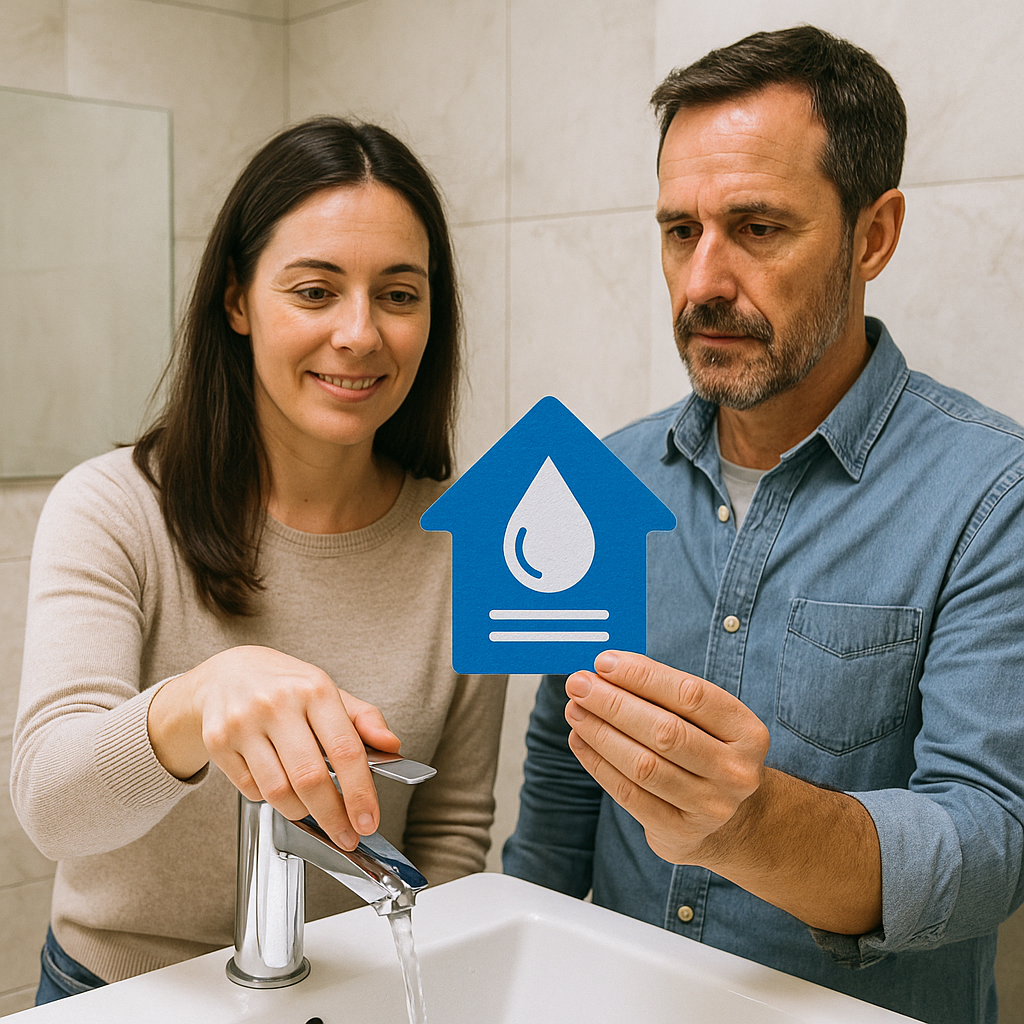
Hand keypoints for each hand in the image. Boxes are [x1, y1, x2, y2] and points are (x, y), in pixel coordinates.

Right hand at [148, 646, 399, 848]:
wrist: (228, 673)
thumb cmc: (285, 686)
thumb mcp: (328, 691)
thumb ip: (363, 719)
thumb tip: (391, 744)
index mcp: (315, 690)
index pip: (345, 750)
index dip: (360, 793)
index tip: (368, 820)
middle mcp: (278, 704)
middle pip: (310, 779)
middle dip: (332, 817)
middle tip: (345, 835)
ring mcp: (244, 723)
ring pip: (278, 792)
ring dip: (300, 812)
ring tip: (310, 809)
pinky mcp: (218, 742)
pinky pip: (250, 790)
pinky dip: (269, 798)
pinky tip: (277, 783)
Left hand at [563, 650, 769, 866]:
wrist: (732, 819)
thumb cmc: (706, 749)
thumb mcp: (705, 720)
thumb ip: (664, 693)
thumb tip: (605, 668)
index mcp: (747, 732)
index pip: (691, 695)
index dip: (643, 676)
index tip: (603, 662)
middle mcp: (736, 772)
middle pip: (664, 732)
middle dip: (613, 703)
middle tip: (579, 684)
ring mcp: (711, 807)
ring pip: (643, 765)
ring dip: (600, 733)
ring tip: (575, 710)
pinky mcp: (680, 832)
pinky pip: (629, 795)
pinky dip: (598, 764)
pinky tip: (580, 741)